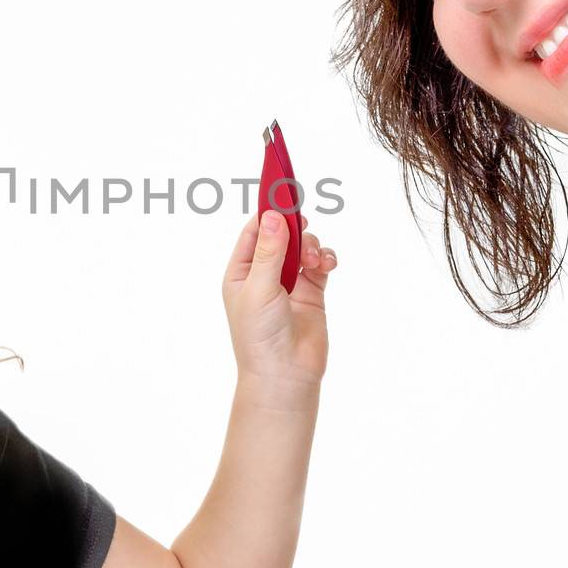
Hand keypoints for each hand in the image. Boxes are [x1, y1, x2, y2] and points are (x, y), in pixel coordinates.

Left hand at [221, 209, 335, 388]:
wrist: (284, 376)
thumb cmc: (259, 336)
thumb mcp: (259, 288)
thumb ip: (270, 251)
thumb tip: (274, 215)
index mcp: (241, 272)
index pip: (254, 231)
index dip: (268, 211)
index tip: (282, 191)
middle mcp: (264, 274)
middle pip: (281, 234)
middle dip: (294, 226)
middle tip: (302, 221)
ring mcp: (289, 282)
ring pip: (303, 246)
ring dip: (311, 245)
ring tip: (313, 261)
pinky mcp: (312, 292)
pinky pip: (320, 263)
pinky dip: (325, 257)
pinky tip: (326, 264)